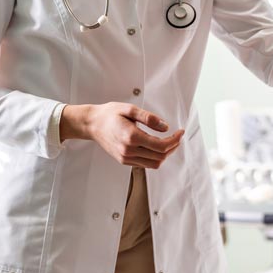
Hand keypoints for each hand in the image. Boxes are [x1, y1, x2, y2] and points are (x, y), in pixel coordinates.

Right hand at [61, 102, 184, 168]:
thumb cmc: (109, 114)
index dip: (175, 140)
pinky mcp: (124, 160)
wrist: (92, 124)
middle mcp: (129, 151)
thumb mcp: (130, 109)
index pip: (161, 146)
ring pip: (154, 163)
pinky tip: (157, 146)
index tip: (180, 132)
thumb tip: (165, 127)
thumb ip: (149, 118)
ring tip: (170, 142)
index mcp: (132, 137)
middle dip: (173, 147)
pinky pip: (145, 164)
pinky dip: (155, 157)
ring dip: (165, 154)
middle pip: (160, 156)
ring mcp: (126, 158)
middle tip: (177, 136)